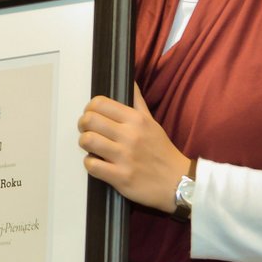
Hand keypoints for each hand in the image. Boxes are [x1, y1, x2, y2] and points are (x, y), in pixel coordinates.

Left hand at [77, 85, 189, 213]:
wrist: (178, 181)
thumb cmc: (161, 151)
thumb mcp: (152, 122)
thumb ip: (138, 102)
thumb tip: (130, 81)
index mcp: (136, 119)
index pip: (100, 103)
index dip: (90, 109)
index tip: (92, 116)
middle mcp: (130, 135)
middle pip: (89, 120)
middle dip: (83, 125)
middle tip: (88, 131)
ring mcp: (124, 157)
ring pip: (87, 141)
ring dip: (85, 144)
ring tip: (92, 147)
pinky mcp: (120, 177)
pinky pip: (91, 165)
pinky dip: (90, 163)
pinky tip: (97, 163)